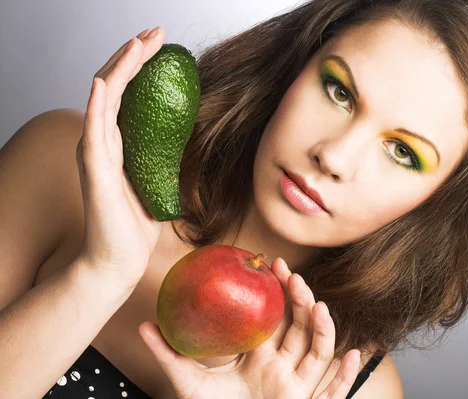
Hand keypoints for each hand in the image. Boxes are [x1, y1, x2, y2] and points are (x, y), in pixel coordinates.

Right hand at [75, 27, 166, 286]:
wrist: (119, 260)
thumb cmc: (137, 226)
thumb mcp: (160, 181)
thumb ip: (166, 158)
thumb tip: (192, 139)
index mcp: (120, 143)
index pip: (129, 94)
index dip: (142, 67)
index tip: (162, 46)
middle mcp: (104, 141)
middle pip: (117, 87)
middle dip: (135, 56)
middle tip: (156, 34)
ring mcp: (96, 153)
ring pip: (105, 100)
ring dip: (122, 68)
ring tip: (140, 43)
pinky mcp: (95, 170)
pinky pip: (94, 131)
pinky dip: (97, 104)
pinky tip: (104, 82)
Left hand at [139, 257, 360, 398]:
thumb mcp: (188, 383)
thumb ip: (169, 354)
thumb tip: (143, 324)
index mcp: (259, 356)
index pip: (275, 317)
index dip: (277, 291)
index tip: (273, 265)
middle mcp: (282, 367)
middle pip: (300, 328)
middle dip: (300, 300)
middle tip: (292, 276)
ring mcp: (296, 387)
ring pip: (317, 353)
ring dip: (323, 329)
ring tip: (318, 306)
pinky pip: (332, 393)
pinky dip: (344, 377)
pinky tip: (352, 356)